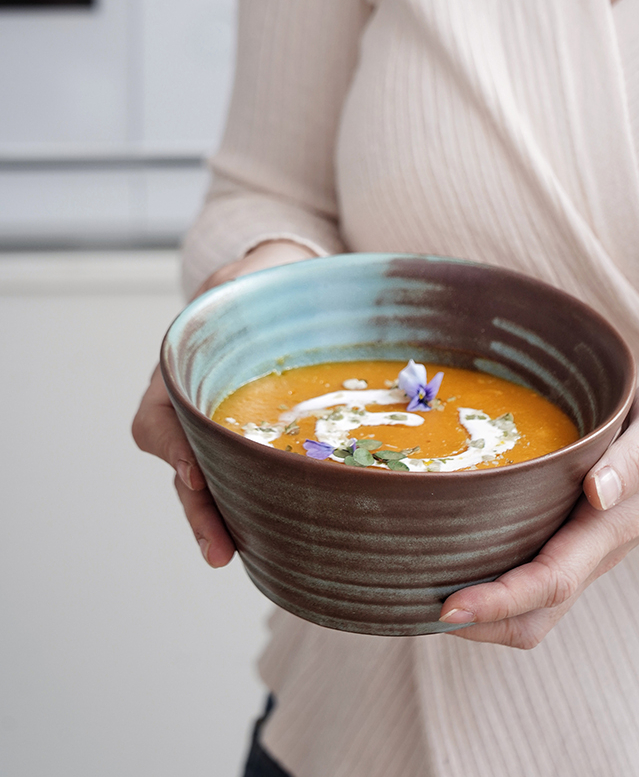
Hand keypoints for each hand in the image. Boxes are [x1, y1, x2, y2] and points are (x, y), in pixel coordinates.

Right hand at [132, 240, 315, 566]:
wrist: (271, 299)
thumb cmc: (251, 292)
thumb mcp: (240, 284)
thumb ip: (243, 290)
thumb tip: (271, 297)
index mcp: (179, 377)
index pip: (159, 422)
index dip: (174, 449)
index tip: (192, 471)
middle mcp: (192, 411)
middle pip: (186, 469)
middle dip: (201, 510)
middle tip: (218, 551)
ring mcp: (219, 431)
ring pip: (211, 484)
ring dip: (220, 520)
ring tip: (229, 556)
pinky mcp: (253, 445)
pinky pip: (245, 478)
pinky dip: (254, 503)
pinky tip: (276, 530)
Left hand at [439, 360, 638, 647]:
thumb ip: (638, 459)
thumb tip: (597, 492)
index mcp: (613, 528)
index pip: (549, 583)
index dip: (497, 602)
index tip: (447, 609)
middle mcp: (596, 549)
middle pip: (536, 613)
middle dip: (480, 622)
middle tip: (418, 601)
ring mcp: (589, 546)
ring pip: (535, 602)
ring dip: (485, 607)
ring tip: (427, 585)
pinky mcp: (582, 533)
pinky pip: (538, 572)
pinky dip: (497, 578)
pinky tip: (462, 550)